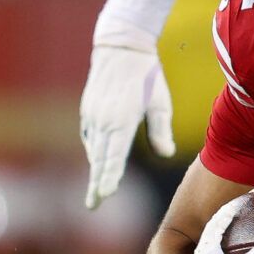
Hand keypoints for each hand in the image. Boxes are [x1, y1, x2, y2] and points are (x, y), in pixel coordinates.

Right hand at [81, 25, 174, 208]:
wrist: (121, 47)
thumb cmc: (147, 76)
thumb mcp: (160, 102)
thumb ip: (161, 130)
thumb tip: (165, 154)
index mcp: (121, 121)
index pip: (114, 156)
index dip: (109, 177)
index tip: (105, 195)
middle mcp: (102, 121)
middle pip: (99, 159)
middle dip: (97, 183)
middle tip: (93, 205)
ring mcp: (92, 116)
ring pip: (94, 150)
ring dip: (96, 170)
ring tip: (97, 191)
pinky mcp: (88, 111)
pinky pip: (91, 138)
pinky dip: (95, 152)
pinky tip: (100, 161)